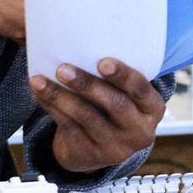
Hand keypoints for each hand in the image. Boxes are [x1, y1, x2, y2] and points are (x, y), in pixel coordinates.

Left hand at [30, 58, 164, 174]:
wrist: (102, 151)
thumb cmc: (115, 108)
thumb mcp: (128, 96)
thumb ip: (119, 77)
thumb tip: (88, 38)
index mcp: (153, 109)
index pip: (141, 90)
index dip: (123, 76)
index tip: (102, 62)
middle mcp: (139, 131)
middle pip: (115, 104)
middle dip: (87, 85)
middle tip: (63, 68)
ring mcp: (115, 148)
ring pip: (86, 117)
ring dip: (61, 96)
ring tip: (40, 80)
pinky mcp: (90, 154)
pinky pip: (69, 127)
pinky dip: (52, 107)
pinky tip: (39, 93)